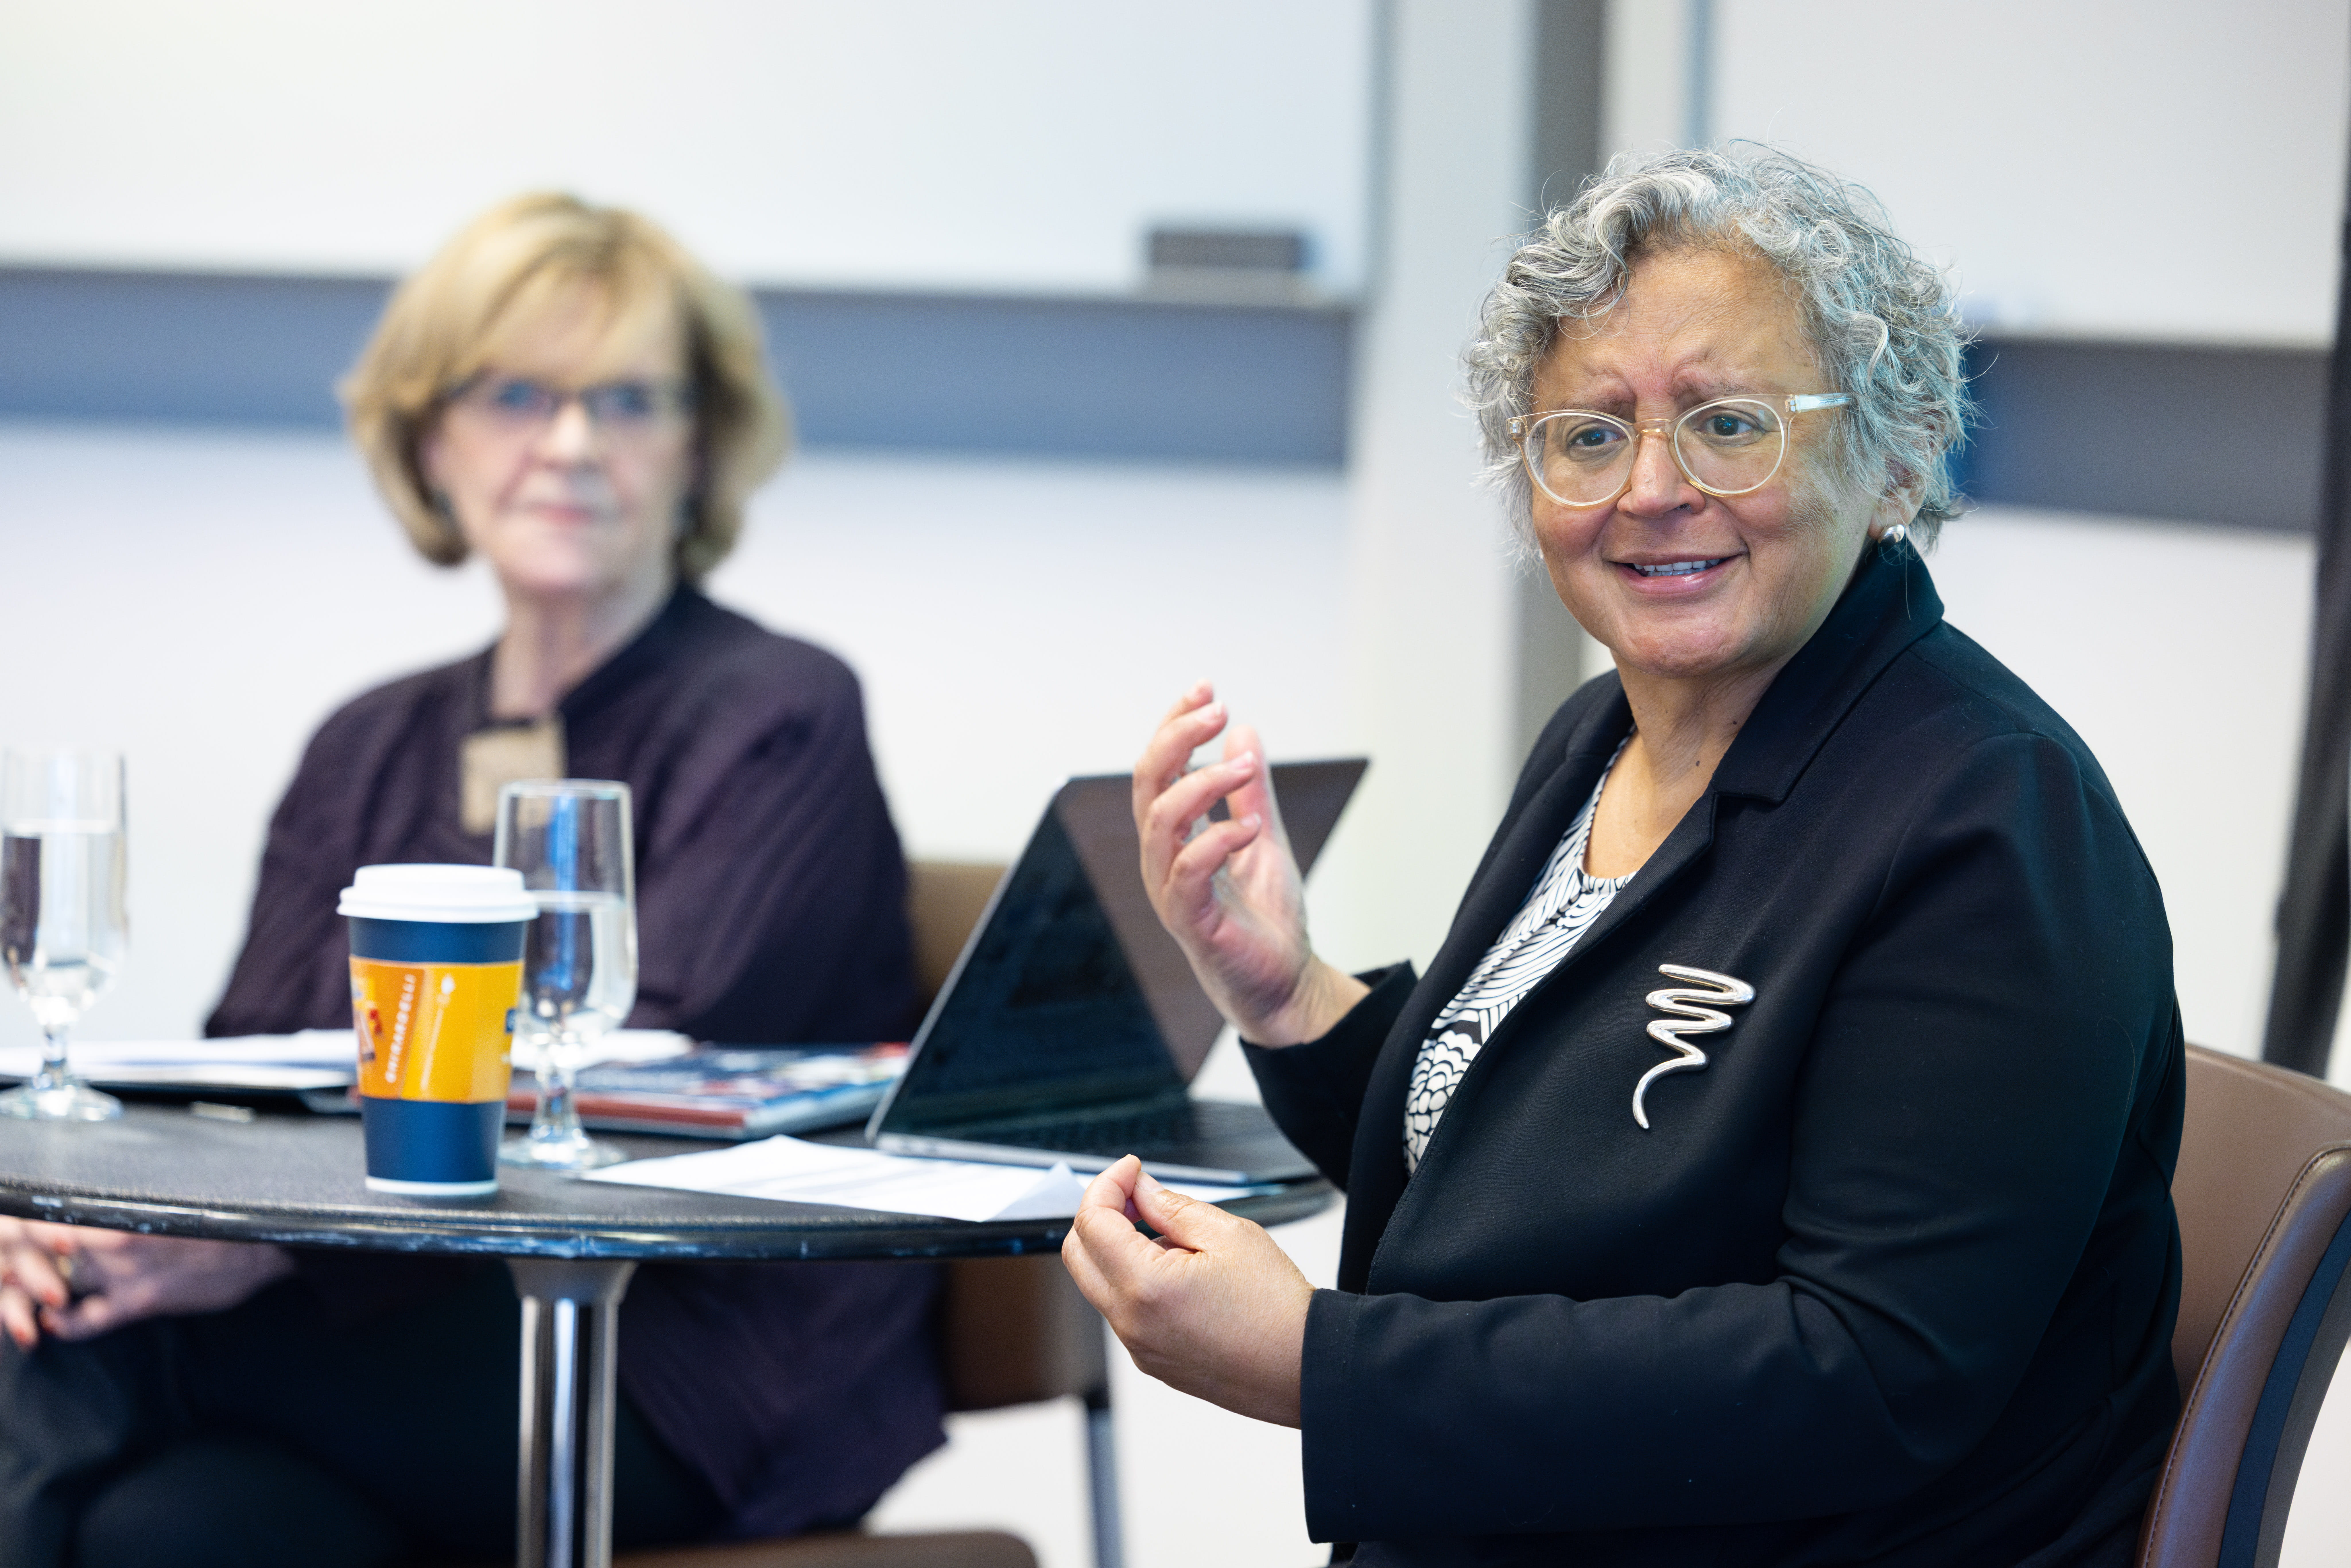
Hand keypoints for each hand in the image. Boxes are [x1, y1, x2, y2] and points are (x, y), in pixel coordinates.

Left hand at [0, 1217, 292, 1348]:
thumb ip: (130, 1204)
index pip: (57, 1215)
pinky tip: (53, 1321)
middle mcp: (120, 1242)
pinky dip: (65, 1324)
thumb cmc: (219, 1220)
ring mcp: (130, 1276)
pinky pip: (88, 1320)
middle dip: (26, 1254)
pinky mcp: (142, 1302)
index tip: (15, 1220)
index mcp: (127, 1211)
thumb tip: (94, 1196)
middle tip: (14, 1255)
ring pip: (60, 1282)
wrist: (263, 1247)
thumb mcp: (173, 1200)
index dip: (28, 1222)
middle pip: (50, 1248)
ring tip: (28, 1287)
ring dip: (38, 1287)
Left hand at [1061, 1155, 1312, 1426]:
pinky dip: (1134, 1281)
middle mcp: (1131, 1324)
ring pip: (1099, 1283)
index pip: (1093, 1222)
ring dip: (1118, 1248)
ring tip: (1174, 1237)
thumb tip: (1139, 1190)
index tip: (1131, 1169)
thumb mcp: (1228, 1234)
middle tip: (1136, 1195)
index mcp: (1145, 1287)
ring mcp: (1139, 1347)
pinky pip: (1123, 1311)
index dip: (1108, 1184)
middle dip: (1100, 1214)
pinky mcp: (1151, 1361)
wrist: (1303, 1368)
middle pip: (1079, 1254)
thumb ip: (1172, 1206)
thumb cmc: (1276, 1308)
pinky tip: (1179, 1271)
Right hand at [1132, 683, 1365, 1043]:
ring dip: (1202, 784)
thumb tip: (1244, 732)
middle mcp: (1163, 860)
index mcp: (1176, 838)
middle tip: (1216, 708)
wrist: (1286, 987)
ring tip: (1243, 768)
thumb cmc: (1267, 920)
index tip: (1206, 688)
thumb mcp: (1264, 839)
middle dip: (1176, 738)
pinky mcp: (1191, 922)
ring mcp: (1171, 891)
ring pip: (1159, 821)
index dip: (1174, 724)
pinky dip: (1217, 841)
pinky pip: (1187, 872)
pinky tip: (1250, 826)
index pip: (1159, 769)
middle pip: (1146, 784)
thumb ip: (1251, 791)